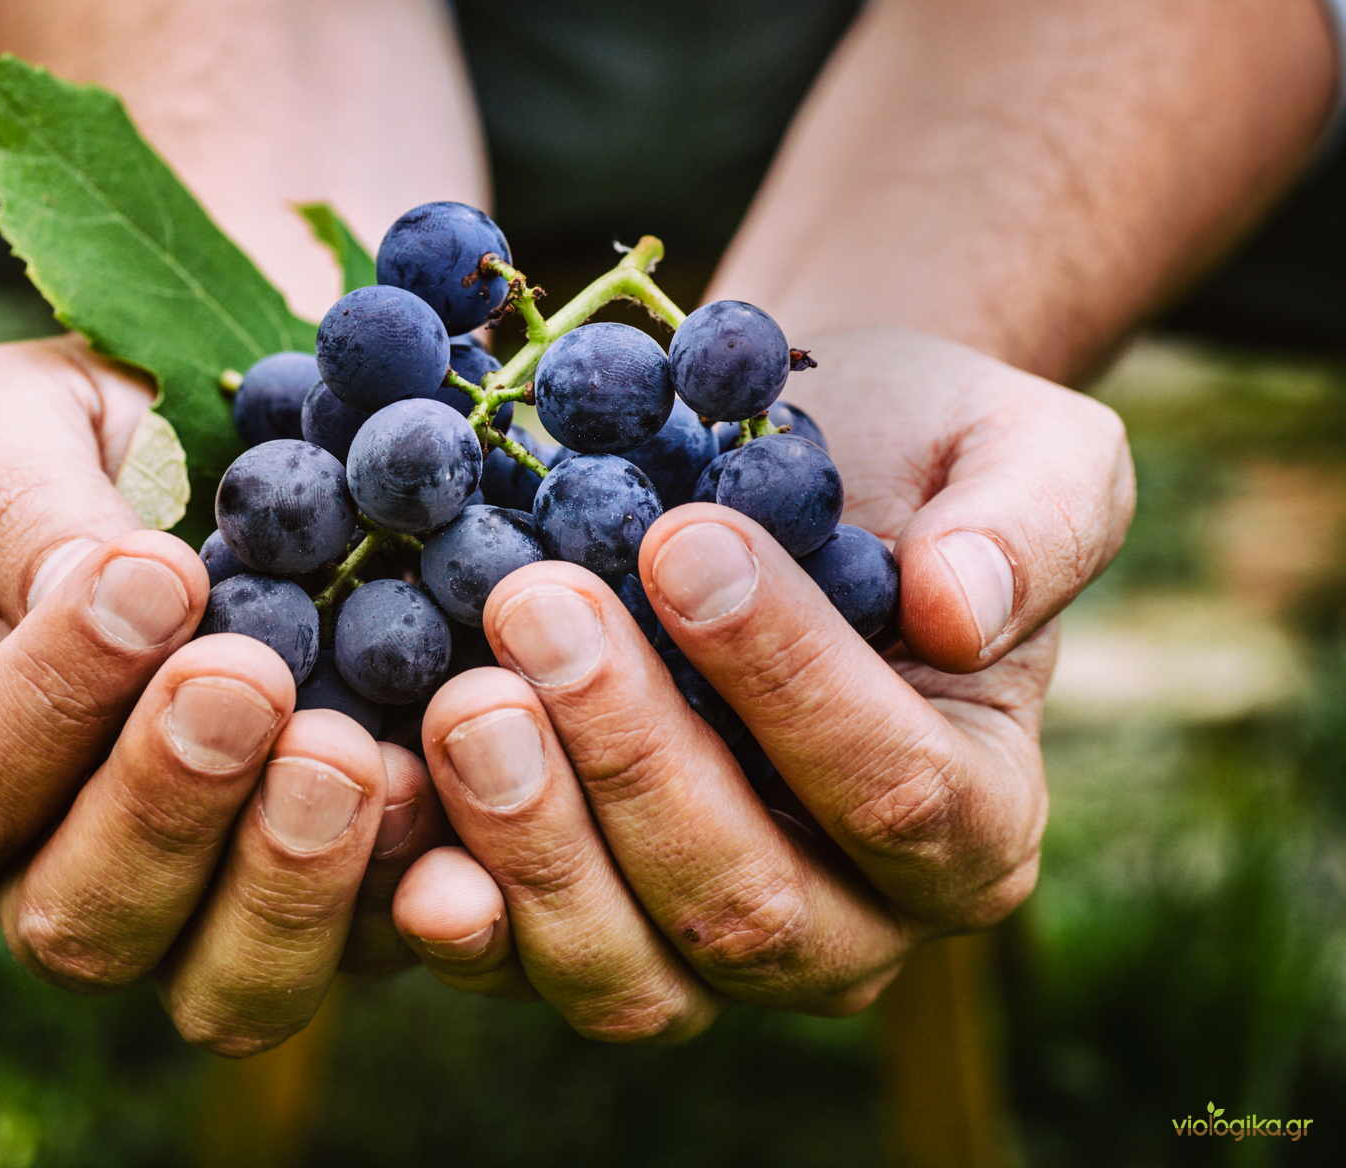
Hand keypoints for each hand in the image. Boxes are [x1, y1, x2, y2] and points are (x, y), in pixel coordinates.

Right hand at [0, 335, 445, 1054]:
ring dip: (289, 884)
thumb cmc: (115, 432)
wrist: (278, 451)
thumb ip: (17, 501)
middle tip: (248, 680)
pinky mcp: (355, 913)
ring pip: (229, 991)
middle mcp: (71, 873)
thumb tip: (93, 595)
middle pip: (84, 923)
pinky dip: (424, 898)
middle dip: (168, 806)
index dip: (54, 696)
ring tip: (347, 752)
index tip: (160, 573)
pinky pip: (384, 954)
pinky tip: (459, 814)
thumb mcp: (24, 419)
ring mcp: (219, 914)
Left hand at [390, 327, 1133, 1036]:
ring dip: (532, 841)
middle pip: (745, 904)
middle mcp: (846, 922)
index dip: (788, 679)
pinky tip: (388, 802)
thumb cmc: (907, 459)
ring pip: (625, 972)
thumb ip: (1033, 524)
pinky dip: (446, 903)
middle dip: (633, 758)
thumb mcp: (1017, 448)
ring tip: (463, 696)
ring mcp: (701, 950)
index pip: (896, 790)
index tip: (683, 541)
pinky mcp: (576, 929)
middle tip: (539, 606)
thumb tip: (964, 610)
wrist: (768, 472)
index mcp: (972, 822)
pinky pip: (511, 964)